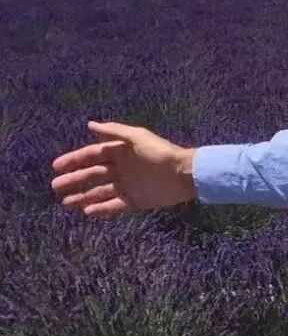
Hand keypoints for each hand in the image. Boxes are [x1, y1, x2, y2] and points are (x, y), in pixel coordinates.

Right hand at [51, 121, 197, 216]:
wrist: (185, 174)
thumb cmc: (161, 152)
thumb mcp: (137, 137)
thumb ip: (114, 132)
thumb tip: (90, 124)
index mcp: (120, 152)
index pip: (92, 155)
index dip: (74, 160)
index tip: (56, 167)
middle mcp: (121, 169)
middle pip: (92, 175)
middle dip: (74, 180)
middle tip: (55, 187)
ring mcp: (127, 185)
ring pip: (100, 191)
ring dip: (83, 197)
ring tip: (66, 203)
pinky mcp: (135, 200)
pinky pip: (114, 205)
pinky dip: (101, 209)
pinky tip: (87, 212)